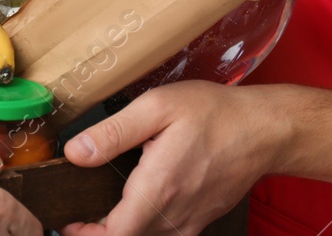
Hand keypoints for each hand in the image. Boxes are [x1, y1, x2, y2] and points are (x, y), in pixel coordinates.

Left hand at [61, 82, 280, 235]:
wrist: (264, 130)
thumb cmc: (213, 114)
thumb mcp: (157, 108)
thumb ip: (112, 133)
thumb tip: (76, 152)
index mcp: (156, 190)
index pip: (112, 235)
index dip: (84, 233)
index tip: (67, 219)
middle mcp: (173, 215)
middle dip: (101, 229)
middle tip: (79, 209)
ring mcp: (190, 220)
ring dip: (124, 226)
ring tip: (105, 204)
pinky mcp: (201, 218)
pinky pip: (167, 231)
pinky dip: (147, 223)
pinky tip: (142, 199)